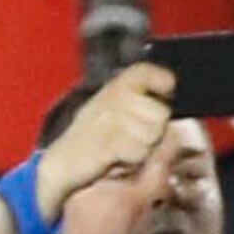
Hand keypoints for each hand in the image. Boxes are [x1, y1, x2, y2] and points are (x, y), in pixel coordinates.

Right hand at [37, 59, 173, 208]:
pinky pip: (139, 152)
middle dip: (155, 131)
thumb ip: (141, 101)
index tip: (166, 90)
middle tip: (134, 136)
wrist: (62, 162)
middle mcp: (112, 98)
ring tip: (123, 146)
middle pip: (161, 113)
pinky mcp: (106, 143)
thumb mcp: (114, 109)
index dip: (162, 80)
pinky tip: (116, 156)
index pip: (145, 71)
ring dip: (143, 147)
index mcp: (115, 86)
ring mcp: (108, 120)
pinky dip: (132, 160)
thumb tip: (170, 99)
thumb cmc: (93, 137)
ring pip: (153, 135)